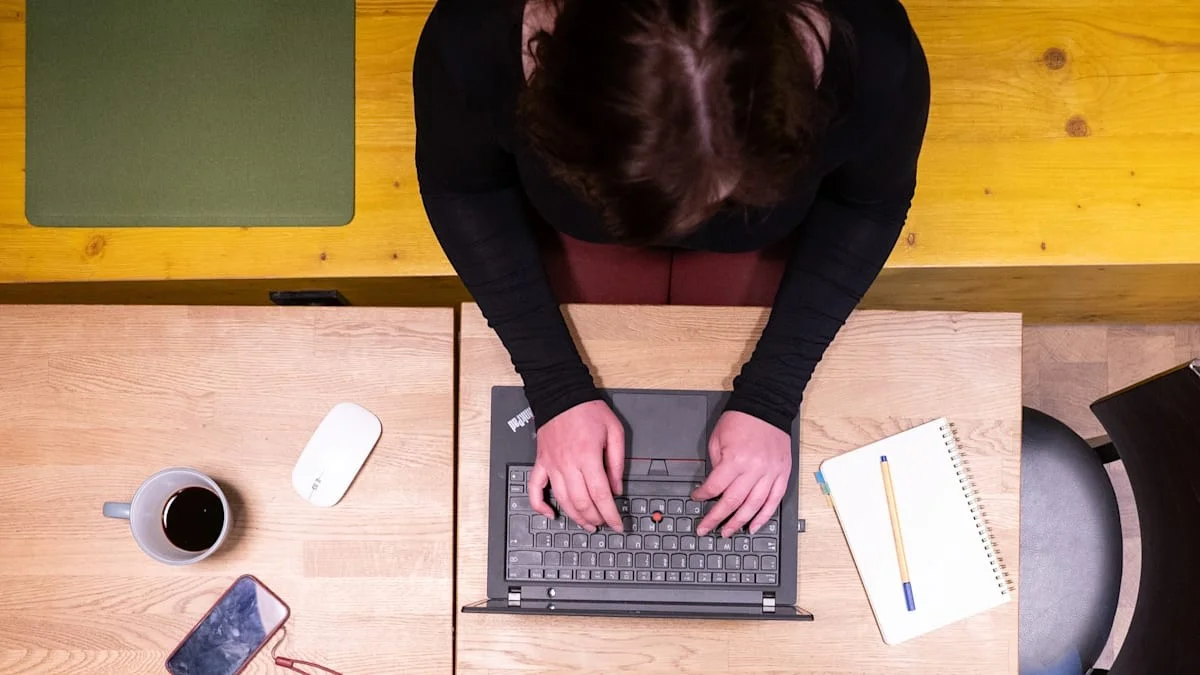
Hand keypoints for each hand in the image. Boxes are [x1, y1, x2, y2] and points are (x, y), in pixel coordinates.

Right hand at [528, 400, 624, 532]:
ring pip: (562, 500)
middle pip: (582, 502)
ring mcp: (552, 465)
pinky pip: (535, 489)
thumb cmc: (587, 410)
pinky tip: (550, 514)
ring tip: (588, 524)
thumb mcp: (614, 431)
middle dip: (596, 518)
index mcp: (588, 456)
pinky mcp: (541, 463)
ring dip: (576, 517)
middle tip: (605, 523)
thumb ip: (617, 462)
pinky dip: (540, 506)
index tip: (617, 524)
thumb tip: (617, 488)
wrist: (561, 395)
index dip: (610, 514)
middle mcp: (568, 464)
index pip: (600, 494)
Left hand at [693, 411, 790, 537]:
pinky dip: (764, 516)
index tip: (696, 499)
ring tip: (727, 532)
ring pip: (754, 506)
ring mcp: (770, 473)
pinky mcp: (783, 474)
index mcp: (735, 460)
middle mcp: (754, 470)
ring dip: (739, 522)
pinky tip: (753, 526)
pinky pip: (774, 500)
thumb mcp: (717, 439)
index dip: (703, 495)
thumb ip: (716, 464)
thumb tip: (714, 486)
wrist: (766, 407)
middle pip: (732, 502)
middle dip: (716, 518)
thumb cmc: (740, 420)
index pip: (715, 486)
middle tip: (706, 529)